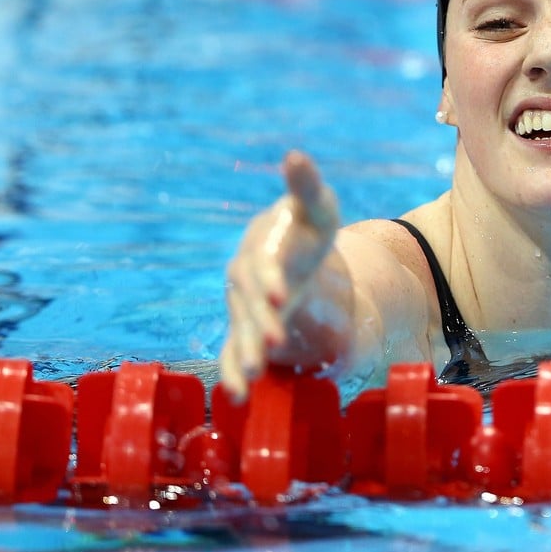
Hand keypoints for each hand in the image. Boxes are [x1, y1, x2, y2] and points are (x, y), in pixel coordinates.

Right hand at [220, 150, 340, 400]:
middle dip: (260, 322)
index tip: (285, 295)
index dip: (271, 280)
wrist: (290, 248)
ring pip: (240, 331)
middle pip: (251, 303)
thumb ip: (306, 184)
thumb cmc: (306, 225)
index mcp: (262, 248)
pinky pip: (235, 351)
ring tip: (250, 378)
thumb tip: (295, 156)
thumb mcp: (316, 204)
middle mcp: (247, 280)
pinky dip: (235, 371)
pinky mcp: (247, 329)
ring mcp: (244, 307)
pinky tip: (238, 395)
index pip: (264, 265)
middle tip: (273, 341)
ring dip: (244, 353)